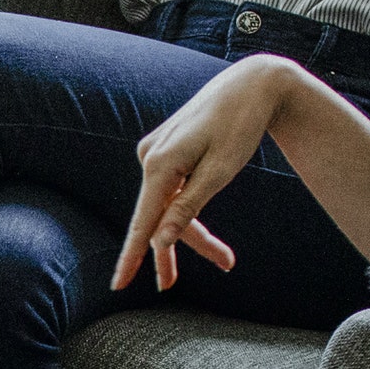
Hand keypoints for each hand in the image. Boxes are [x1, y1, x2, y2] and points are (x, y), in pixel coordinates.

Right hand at [113, 54, 298, 293]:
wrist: (252, 82)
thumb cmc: (241, 124)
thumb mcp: (220, 171)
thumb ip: (187, 208)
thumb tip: (161, 242)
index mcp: (160, 164)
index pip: (143, 222)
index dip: (131, 257)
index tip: (118, 286)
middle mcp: (149, 157)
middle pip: (158, 217)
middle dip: (180, 248)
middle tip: (197, 277)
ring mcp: (153, 152)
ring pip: (165, 205)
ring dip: (187, 230)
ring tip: (223, 257)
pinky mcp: (163, 150)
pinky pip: (169, 189)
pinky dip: (184, 206)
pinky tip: (202, 201)